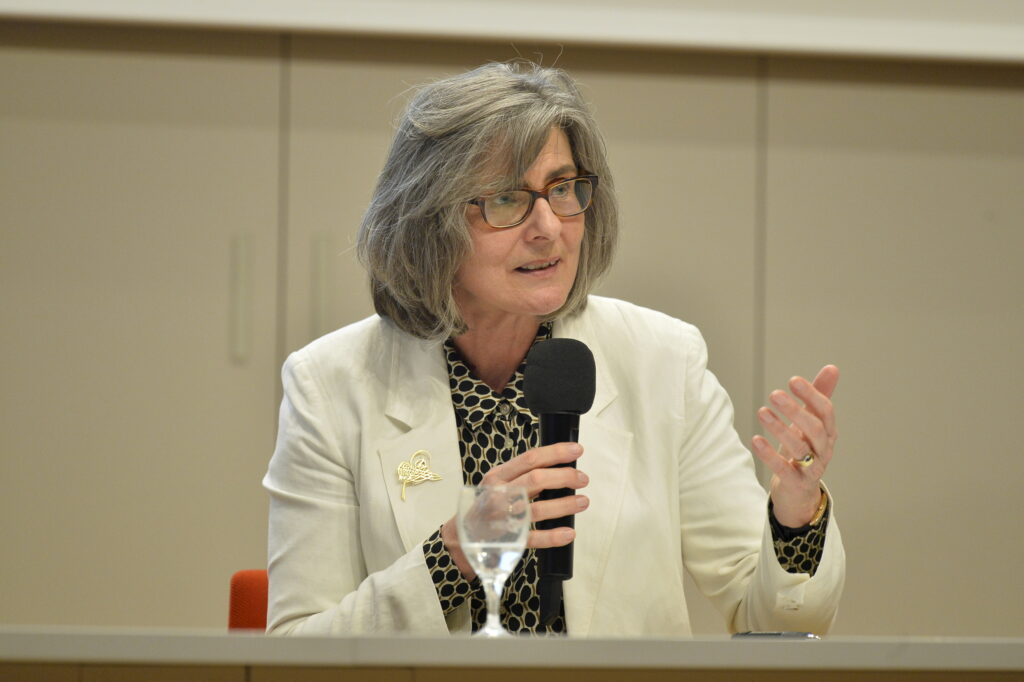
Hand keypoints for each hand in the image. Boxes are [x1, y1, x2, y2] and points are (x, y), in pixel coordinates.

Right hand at [442, 442, 588, 578]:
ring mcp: (503, 518)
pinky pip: (533, 538)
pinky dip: (553, 536)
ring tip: (583, 502)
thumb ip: (522, 473)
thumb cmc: (486, 504)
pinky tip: (569, 532)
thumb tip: (558, 464)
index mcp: (498, 476)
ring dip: (565, 505)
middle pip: (536, 480)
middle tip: (582, 478)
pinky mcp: (508, 541)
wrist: (461, 536)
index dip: (556, 453)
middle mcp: (500, 494)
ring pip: (538, 509)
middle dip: (564, 477)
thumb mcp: (497, 482)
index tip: (577, 450)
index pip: (530, 459)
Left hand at [752, 365, 838, 527]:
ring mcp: (811, 468)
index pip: (825, 411)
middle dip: (795, 410)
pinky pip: (784, 469)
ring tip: (762, 412)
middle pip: (815, 428)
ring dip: (780, 429)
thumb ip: (818, 397)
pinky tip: (755, 440)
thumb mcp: (810, 423)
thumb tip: (833, 368)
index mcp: (828, 432)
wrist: (798, 492)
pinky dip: (769, 455)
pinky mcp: (796, 484)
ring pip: (800, 448)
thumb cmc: (804, 451)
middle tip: (774, 394)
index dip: (811, 395)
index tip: (793, 381)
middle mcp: (823, 450)